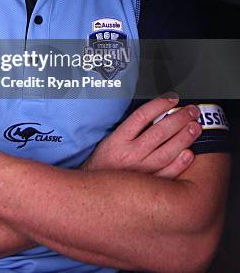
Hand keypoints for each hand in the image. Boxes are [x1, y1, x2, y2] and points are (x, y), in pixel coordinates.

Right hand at [82, 95, 201, 177]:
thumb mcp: (111, 140)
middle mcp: (129, 154)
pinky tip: (190, 153)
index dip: (160, 105)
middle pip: (159, 132)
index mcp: (118, 139)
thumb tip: (157, 114)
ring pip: (167, 152)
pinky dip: (180, 163)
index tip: (172, 99)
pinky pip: (168, 174)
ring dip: (184, 138)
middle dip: (179, 119)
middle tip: (192, 111)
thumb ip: (131, 128)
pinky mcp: (147, 187)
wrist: (95, 192)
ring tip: (195, 128)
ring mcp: (140, 171)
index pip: (142, 116)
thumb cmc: (105, 162)